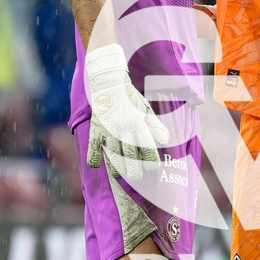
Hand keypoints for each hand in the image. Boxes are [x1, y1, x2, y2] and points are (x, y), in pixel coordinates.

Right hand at [85, 44, 168, 181]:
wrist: (109, 83)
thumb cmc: (130, 98)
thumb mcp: (145, 109)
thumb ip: (155, 126)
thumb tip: (166, 140)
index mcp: (138, 122)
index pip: (146, 146)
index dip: (151, 159)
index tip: (153, 168)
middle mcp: (124, 127)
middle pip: (129, 154)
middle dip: (133, 169)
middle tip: (136, 176)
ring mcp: (108, 128)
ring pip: (112, 153)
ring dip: (116, 167)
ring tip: (119, 175)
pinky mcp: (96, 127)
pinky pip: (93, 145)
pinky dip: (93, 156)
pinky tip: (95, 165)